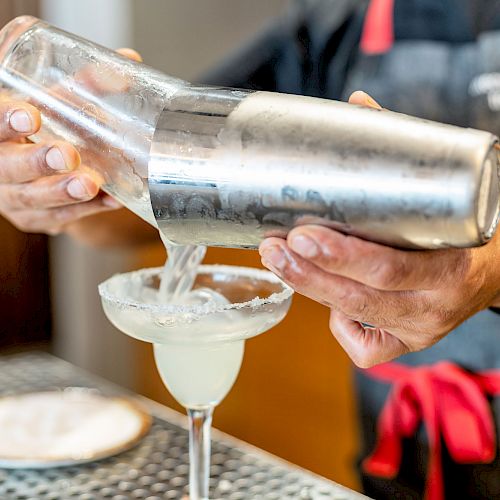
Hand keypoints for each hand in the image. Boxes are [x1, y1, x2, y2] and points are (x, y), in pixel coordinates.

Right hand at [0, 48, 143, 237]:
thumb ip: (83, 83)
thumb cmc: (44, 126)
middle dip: (38, 162)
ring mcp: (14, 197)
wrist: (39, 168)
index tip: (30, 115)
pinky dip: (87, 209)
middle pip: (8, 168)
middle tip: (68, 155)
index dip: (5, 122)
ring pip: (33, 199)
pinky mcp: (35, 218)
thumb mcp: (53, 100)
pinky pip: (59, 218)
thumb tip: (129, 61)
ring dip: (64, 192)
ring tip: (91, 184)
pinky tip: (110, 200)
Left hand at [259, 91, 499, 367]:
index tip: (300, 233)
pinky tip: (333, 304)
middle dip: (309, 273)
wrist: (499, 266)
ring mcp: (421, 328)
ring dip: (311, 288)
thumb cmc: (464, 226)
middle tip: (273, 247)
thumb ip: (399, 151)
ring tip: (279, 261)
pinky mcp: (409, 344)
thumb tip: (356, 105)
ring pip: (356, 317)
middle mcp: (436, 304)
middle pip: (361, 297)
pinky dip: (340, 326)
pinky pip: (366, 349)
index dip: (340, 255)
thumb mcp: (440, 191)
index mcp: (452, 265)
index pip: (388, 267)